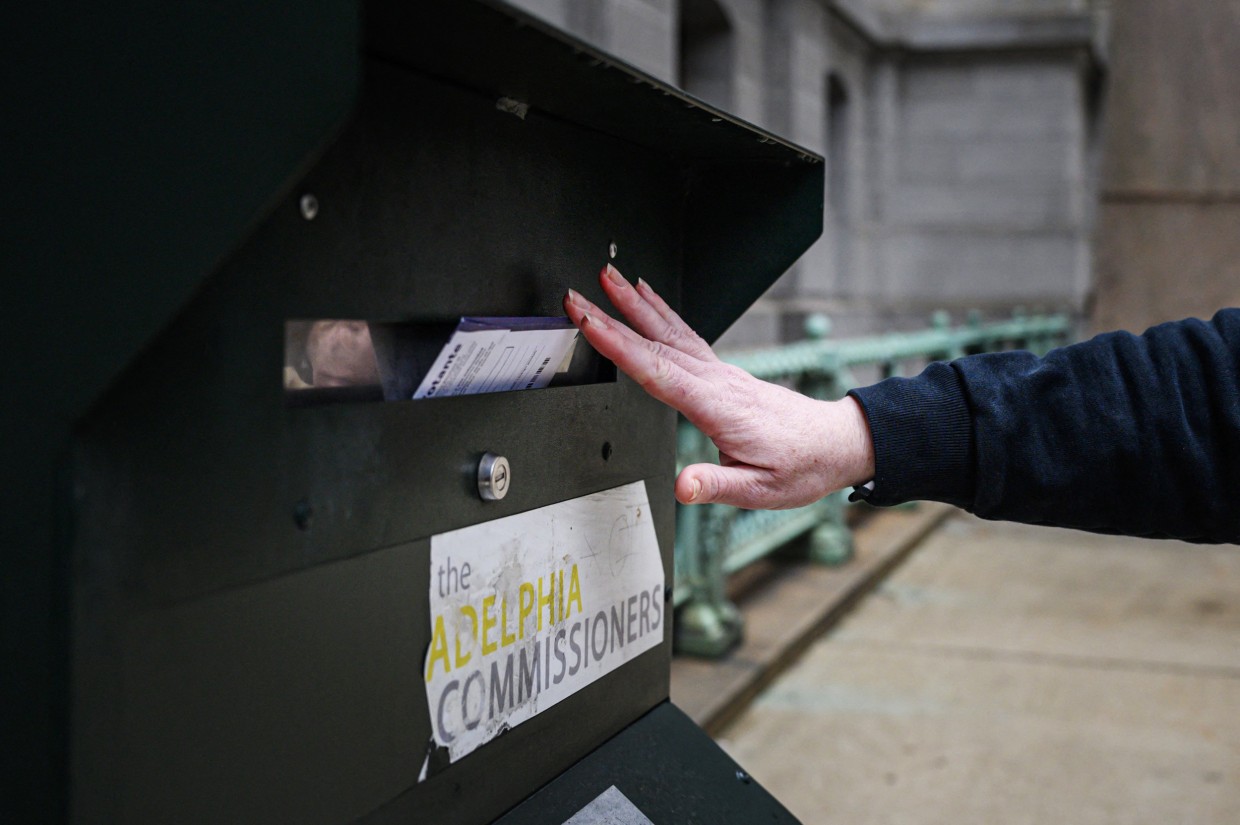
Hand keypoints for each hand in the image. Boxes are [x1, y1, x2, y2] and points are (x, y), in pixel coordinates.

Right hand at [563, 265, 874, 508]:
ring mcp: (720, 372)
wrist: (834, 444)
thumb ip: (717, 486)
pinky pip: (685, 334)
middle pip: (655, 342)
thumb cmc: (799, 466)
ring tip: (608, 277)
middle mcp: (717, 381)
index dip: (619, 346)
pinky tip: (647, 297)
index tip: (590, 323)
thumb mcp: (760, 490)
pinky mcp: (722, 371)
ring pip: (670, 330)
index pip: (658, 371)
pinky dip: (662, 311)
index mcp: (717, 406)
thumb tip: (683, 486)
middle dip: (613, 316)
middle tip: (577, 294)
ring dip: (635, 303)